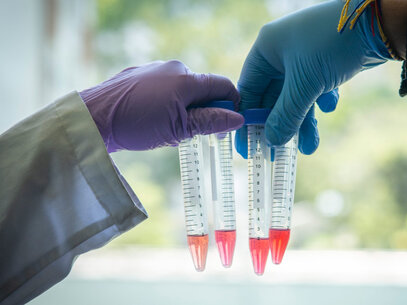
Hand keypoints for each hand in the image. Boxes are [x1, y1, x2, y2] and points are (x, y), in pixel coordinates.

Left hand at [80, 60, 243, 152]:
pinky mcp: (139, 74)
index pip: (223, 86)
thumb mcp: (179, 129)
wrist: (93, 118)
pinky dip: (167, 103)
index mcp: (187, 79)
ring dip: (184, 109)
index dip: (232, 104)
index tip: (228, 124)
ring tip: (166, 129)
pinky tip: (151, 119)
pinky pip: (164, 88)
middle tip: (192, 133)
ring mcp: (155, 68)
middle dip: (204, 110)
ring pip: (182, 90)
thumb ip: (211, 121)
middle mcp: (173, 67)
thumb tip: (237, 118)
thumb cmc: (136, 124)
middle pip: (202, 89)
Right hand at [236, 0, 392, 156]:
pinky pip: (315, 89)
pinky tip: (330, 105)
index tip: (250, 146)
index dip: (250, 120)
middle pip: (274, 96)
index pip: (249, 90)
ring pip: (297, 96)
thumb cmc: (332, 45)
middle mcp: (282, 52)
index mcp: (267, 49)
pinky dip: (320, 102)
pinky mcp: (325, 61)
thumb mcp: (305, 84)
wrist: (379, 23)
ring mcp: (304, 56)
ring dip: (303, 121)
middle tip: (280, 152)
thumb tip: (272, 142)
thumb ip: (286, 115)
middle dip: (281, 124)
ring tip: (310, 147)